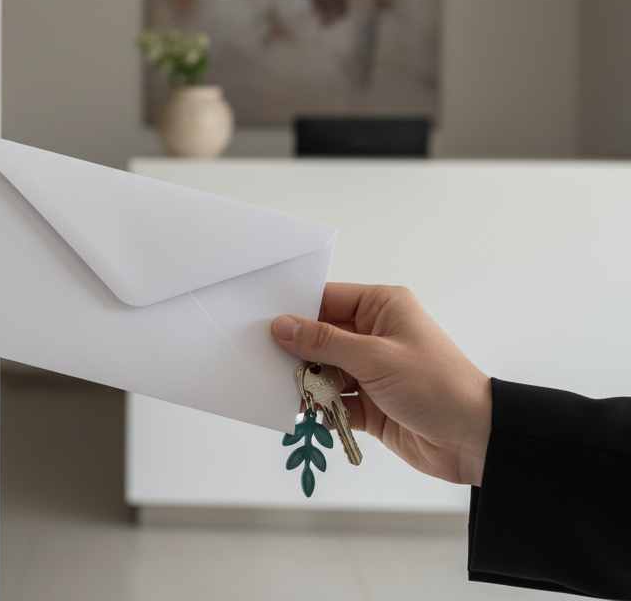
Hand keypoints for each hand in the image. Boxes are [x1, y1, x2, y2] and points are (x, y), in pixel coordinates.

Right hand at [271, 283, 491, 485]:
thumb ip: (324, 342)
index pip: (327, 299)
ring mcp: (371, 370)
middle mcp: (375, 334)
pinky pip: (333, 399)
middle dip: (297, 352)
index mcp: (382, 307)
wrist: (475, 440)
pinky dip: (320, 407)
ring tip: (289, 392)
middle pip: (320, 336)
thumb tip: (283, 326)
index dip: (296, 311)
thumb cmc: (437, 386)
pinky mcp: (369, 402)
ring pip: (323, 370)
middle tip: (268, 360)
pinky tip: (307, 412)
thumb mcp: (375, 357)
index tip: (264, 322)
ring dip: (307, 382)